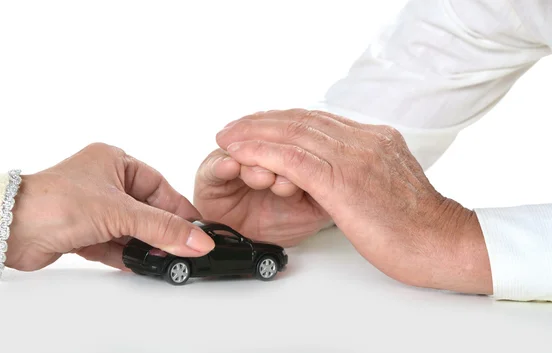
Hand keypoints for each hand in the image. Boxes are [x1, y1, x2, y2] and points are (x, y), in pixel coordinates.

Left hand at [6, 143, 214, 270]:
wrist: (10, 228)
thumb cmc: (54, 201)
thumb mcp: (120, 212)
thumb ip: (162, 228)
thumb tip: (197, 240)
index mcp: (115, 161)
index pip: (159, 186)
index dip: (180, 209)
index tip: (199, 229)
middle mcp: (104, 182)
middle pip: (146, 210)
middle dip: (162, 231)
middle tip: (184, 249)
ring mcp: (93, 208)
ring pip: (131, 229)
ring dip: (146, 245)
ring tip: (165, 260)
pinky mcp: (83, 231)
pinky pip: (114, 243)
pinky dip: (127, 255)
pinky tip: (142, 265)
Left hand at [214, 109, 491, 294]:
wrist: (441, 243)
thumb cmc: (415, 225)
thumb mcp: (388, 184)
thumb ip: (363, 168)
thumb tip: (340, 169)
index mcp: (375, 138)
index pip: (318, 120)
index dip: (282, 120)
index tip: (257, 125)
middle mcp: (364, 140)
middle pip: (301, 120)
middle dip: (261, 122)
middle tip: (233, 127)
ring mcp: (354, 157)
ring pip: (293, 134)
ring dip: (254, 134)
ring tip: (227, 137)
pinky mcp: (343, 181)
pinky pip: (293, 159)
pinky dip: (263, 153)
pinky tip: (241, 154)